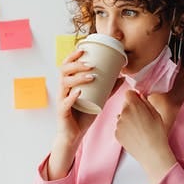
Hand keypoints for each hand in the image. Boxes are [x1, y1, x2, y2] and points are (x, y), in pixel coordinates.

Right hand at [47, 49, 97, 179]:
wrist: (75, 134)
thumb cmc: (84, 114)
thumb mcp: (99, 99)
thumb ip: (109, 88)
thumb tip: (122, 76)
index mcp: (69, 83)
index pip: (67, 65)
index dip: (73, 55)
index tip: (83, 48)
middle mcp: (63, 89)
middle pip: (64, 70)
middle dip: (77, 64)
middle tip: (92, 64)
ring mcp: (61, 100)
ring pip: (64, 83)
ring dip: (78, 77)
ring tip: (92, 76)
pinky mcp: (62, 112)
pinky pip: (64, 102)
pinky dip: (71, 97)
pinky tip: (79, 92)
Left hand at [115, 90, 176, 183]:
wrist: (152, 153)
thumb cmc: (157, 134)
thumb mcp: (156, 114)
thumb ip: (146, 102)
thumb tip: (140, 97)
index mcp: (134, 106)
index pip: (128, 93)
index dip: (135, 97)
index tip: (138, 102)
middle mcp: (123, 114)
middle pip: (125, 105)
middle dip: (132, 108)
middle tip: (141, 118)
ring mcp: (119, 124)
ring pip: (122, 116)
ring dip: (128, 119)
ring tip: (139, 129)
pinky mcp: (116, 134)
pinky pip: (120, 127)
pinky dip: (125, 129)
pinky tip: (135, 135)